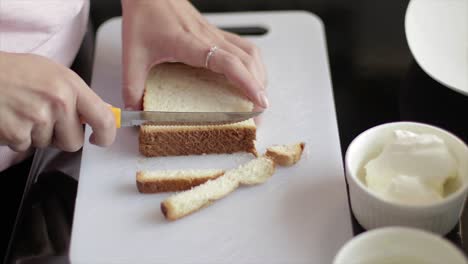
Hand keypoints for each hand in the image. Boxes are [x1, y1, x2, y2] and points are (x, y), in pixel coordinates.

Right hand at [0, 52, 115, 151]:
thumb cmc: (13, 71)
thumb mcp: (52, 72)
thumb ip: (77, 94)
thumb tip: (102, 112)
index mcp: (70, 85)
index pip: (104, 118)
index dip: (106, 135)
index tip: (100, 139)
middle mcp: (58, 101)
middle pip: (74, 141)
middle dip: (61, 137)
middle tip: (44, 118)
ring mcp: (37, 119)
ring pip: (48, 145)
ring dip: (36, 135)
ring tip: (22, 112)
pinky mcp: (17, 133)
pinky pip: (25, 147)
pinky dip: (17, 138)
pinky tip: (10, 118)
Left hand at [121, 0, 267, 109]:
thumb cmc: (144, 14)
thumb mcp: (133, 54)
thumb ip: (132, 86)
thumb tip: (135, 111)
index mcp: (190, 43)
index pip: (228, 62)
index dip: (247, 83)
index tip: (258, 101)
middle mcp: (209, 37)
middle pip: (247, 61)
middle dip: (258, 88)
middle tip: (258, 113)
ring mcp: (216, 34)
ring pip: (251, 52)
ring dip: (260, 75)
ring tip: (258, 97)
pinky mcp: (216, 33)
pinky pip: (245, 47)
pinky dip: (254, 64)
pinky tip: (252, 75)